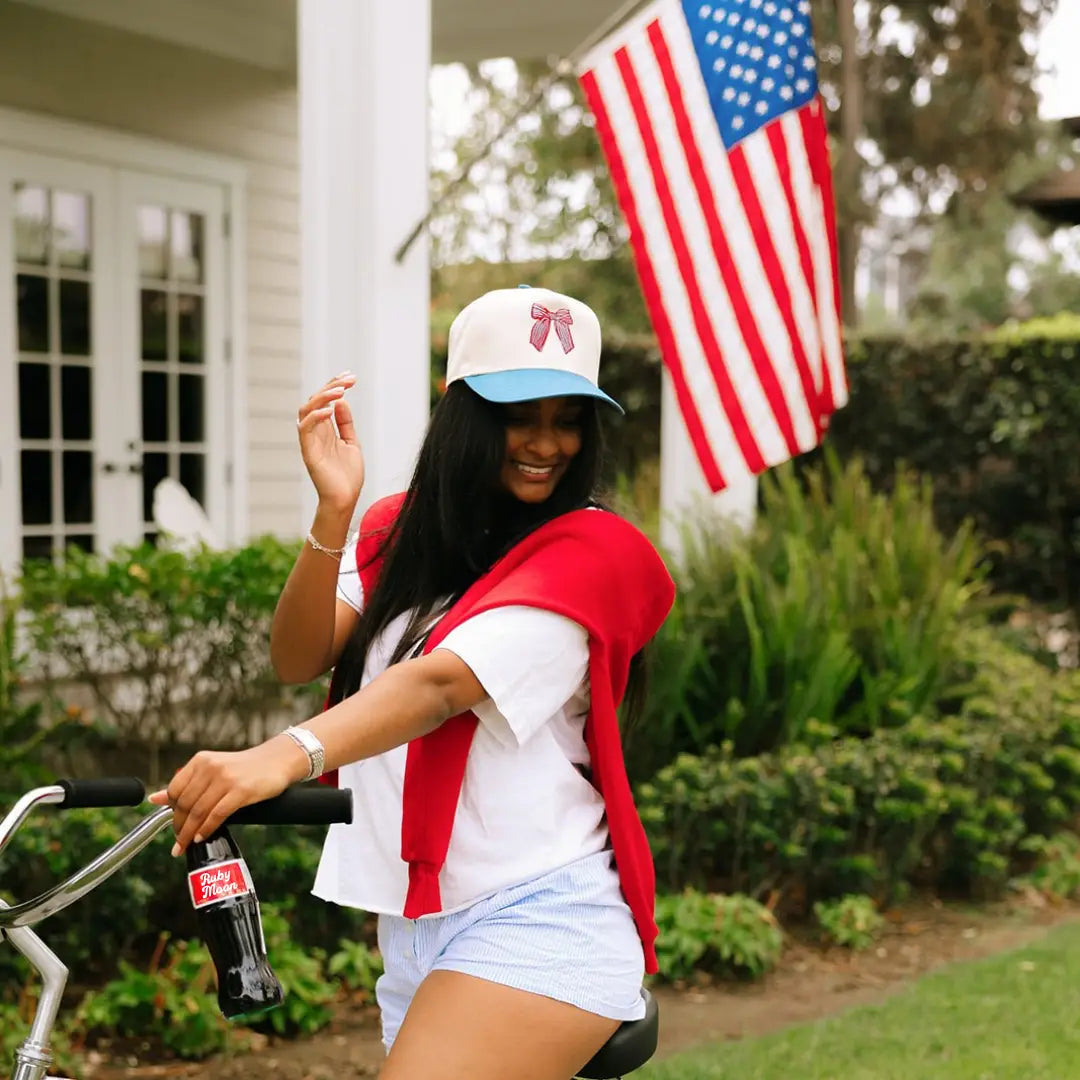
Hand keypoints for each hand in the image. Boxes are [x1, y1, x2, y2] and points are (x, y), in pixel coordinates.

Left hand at [148, 737, 307, 856]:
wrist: (276, 761)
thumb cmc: (245, 768)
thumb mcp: (213, 770)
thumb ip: (186, 784)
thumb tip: (154, 798)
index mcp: (201, 760)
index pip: (175, 789)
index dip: (171, 811)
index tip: (172, 825)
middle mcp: (211, 767)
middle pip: (185, 804)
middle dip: (179, 827)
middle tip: (178, 842)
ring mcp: (226, 779)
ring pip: (198, 812)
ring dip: (189, 833)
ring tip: (185, 845)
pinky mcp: (241, 791)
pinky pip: (217, 815)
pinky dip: (206, 829)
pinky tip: (202, 837)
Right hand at [297, 372, 364, 512]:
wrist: (345, 500)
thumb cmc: (347, 476)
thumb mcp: (351, 443)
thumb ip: (345, 424)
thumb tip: (342, 402)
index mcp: (325, 430)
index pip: (325, 401)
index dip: (335, 386)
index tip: (350, 376)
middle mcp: (315, 433)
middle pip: (315, 401)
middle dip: (331, 387)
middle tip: (349, 380)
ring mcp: (310, 441)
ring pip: (307, 410)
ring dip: (323, 397)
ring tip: (340, 391)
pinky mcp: (308, 452)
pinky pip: (305, 429)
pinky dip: (315, 416)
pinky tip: (330, 410)